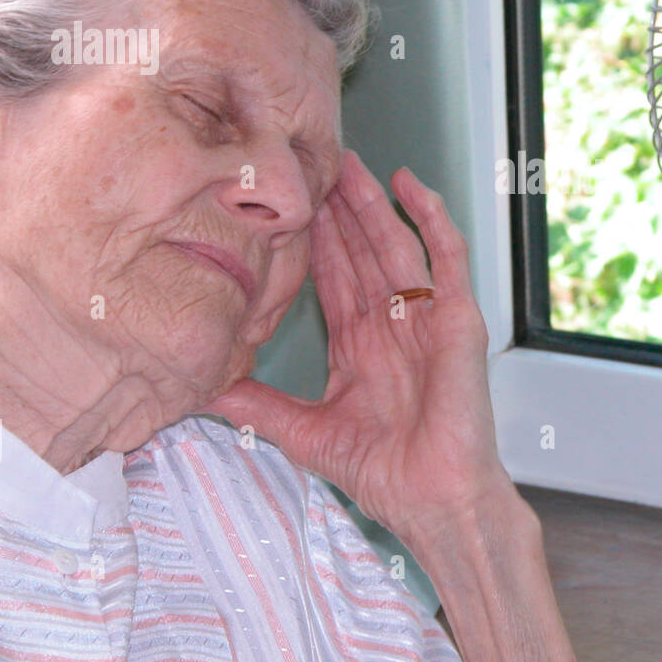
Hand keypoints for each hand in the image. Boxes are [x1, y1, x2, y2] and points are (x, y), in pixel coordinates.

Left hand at [203, 148, 512, 536]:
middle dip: (337, 210)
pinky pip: (447, 256)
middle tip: (312, 164)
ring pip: (395, 244)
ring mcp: (425, 317)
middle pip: (360, 251)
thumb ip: (258, 404)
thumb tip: (204, 389)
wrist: (432, 496)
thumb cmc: (385, 472)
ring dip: (372, 203)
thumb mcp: (304, 431)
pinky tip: (411, 184)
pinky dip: (432, 218)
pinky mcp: (457, 317)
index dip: (310, 240)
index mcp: (359, 345)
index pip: (331, 277)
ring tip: (348, 164)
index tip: (284, 204)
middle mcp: (391, 324)